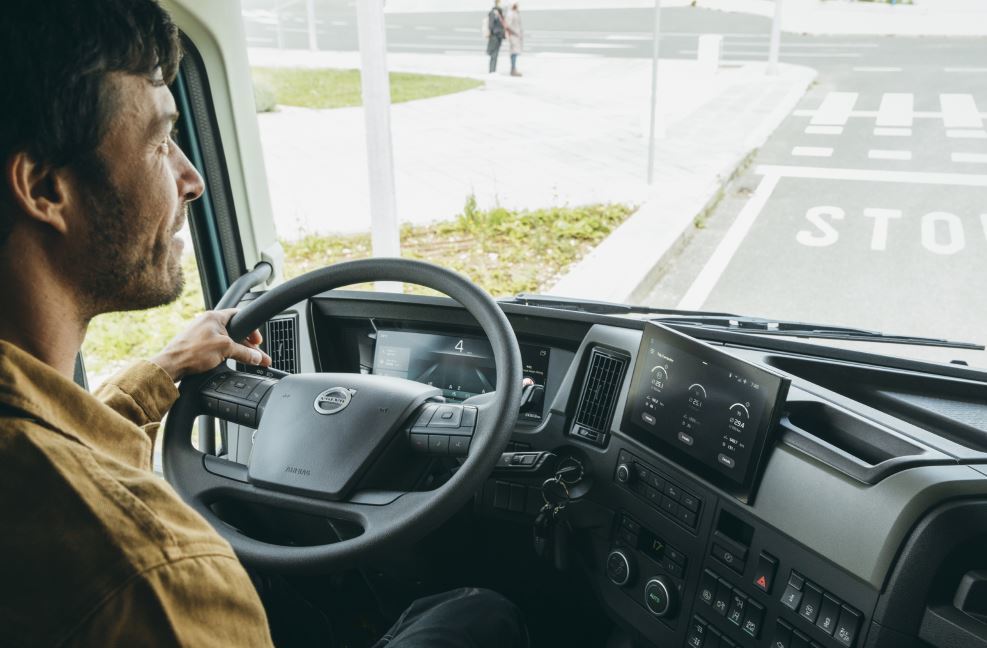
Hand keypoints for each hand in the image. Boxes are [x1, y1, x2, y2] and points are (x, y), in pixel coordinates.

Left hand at [150, 309, 271, 381]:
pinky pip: (216, 347)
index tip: (257, 341)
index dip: (251, 328)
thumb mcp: (225, 349)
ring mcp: (201, 334)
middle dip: (247, 344)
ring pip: (226, 341)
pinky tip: (229, 362)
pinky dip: (225, 354)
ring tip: (246, 361)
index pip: (239, 315)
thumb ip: (244, 352)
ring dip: (237, 350)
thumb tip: (257, 357)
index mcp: (214, 317)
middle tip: (256, 355)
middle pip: (234, 331)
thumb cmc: (192, 352)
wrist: (171, 365)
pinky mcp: (196, 345)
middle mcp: (207, 322)